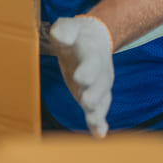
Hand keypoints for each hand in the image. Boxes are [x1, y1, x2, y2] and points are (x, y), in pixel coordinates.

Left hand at [48, 15, 113, 137]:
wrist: (94, 39)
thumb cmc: (75, 34)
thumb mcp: (68, 27)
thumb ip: (65, 30)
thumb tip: (61, 36)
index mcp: (91, 52)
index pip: (91, 61)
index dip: (87, 69)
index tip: (80, 78)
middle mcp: (99, 71)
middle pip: (99, 84)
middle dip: (93, 94)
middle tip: (86, 102)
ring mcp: (99, 85)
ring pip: (102, 99)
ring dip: (98, 111)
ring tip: (94, 121)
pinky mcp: (95, 96)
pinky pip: (100, 110)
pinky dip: (100, 123)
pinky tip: (99, 135)